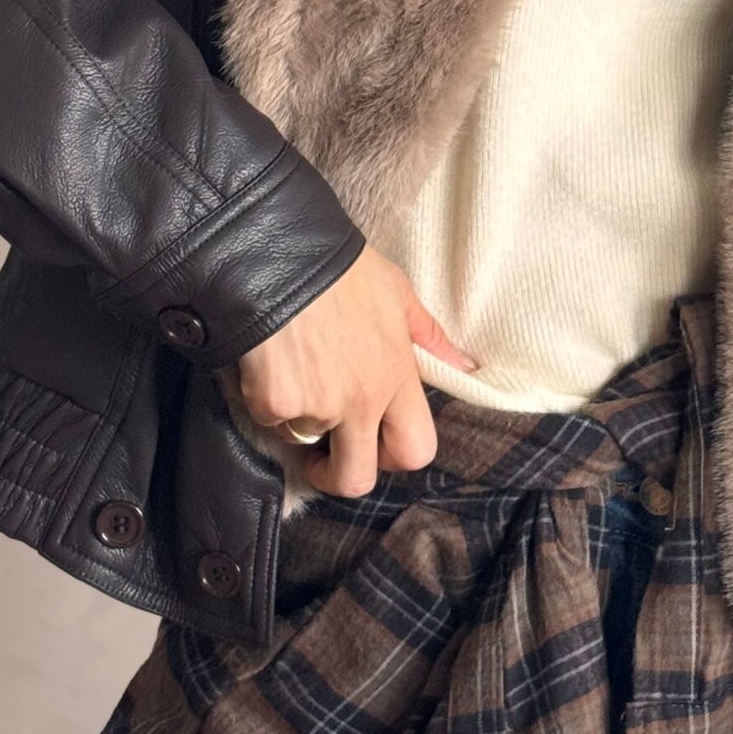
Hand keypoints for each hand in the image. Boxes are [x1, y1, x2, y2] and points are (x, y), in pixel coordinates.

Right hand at [233, 244, 479, 497]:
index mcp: (394, 376)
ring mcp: (315, 406)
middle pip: (355, 479)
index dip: (396, 456)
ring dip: (297, 418)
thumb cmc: (341, 268)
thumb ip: (430, 336)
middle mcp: (359, 401)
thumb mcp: (396, 292)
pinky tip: (268, 359)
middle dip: (336, 474)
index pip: (416, 450)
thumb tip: (467, 365)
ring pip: (303, 442)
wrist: (279, 254)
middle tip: (323, 451)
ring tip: (293, 368)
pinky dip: (266, 397)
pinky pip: (270, 418)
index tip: (376, 442)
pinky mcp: (273, 403)